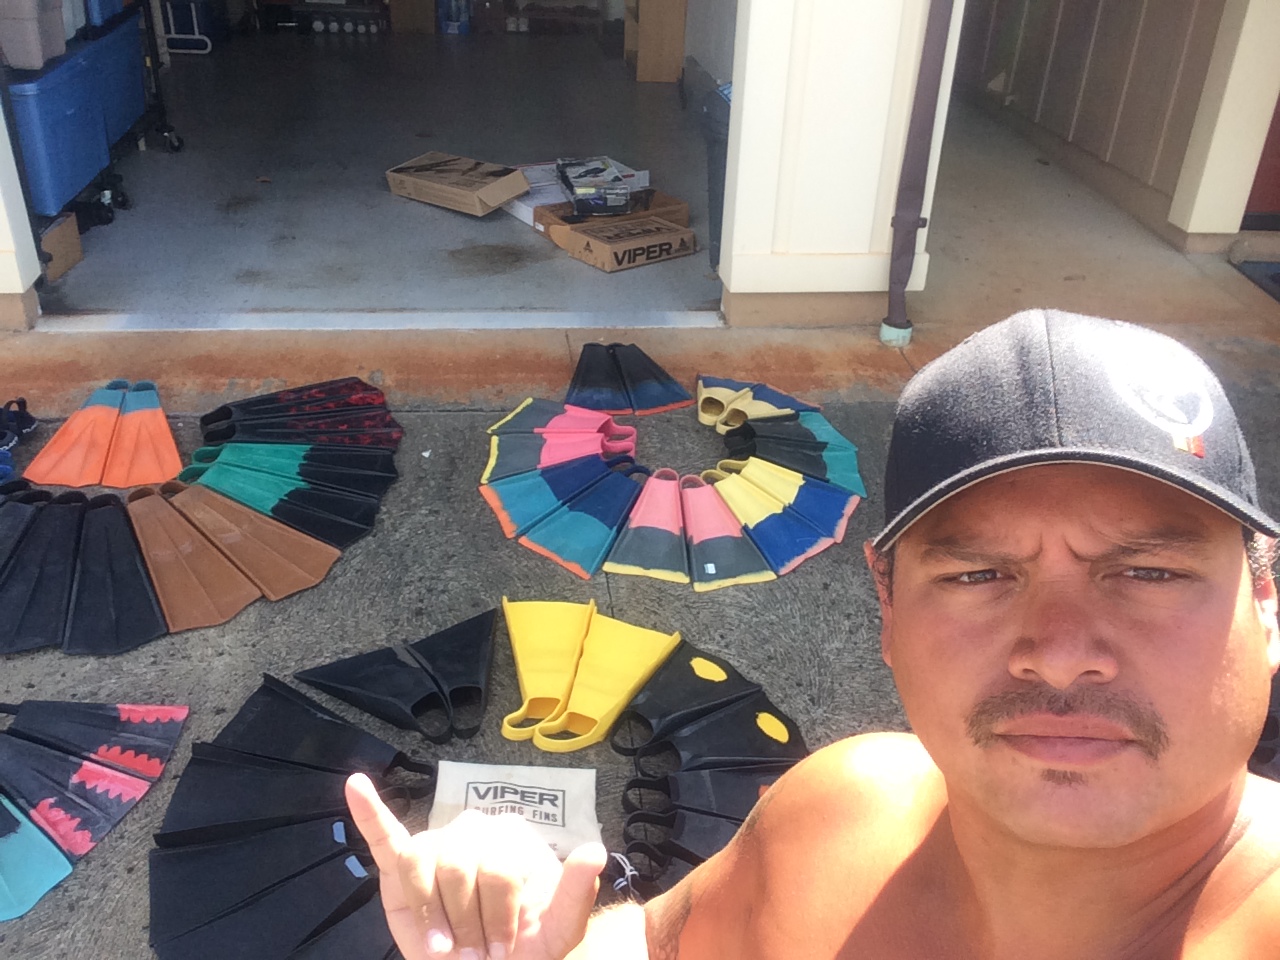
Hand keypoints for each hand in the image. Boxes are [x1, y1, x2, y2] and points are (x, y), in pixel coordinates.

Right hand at [346, 773, 607, 959]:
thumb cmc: (526, 948)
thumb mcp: (559, 927)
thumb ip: (578, 891)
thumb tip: (595, 851)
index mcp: (510, 838)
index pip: (498, 869)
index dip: (498, 917)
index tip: (502, 952)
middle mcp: (471, 831)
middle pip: (459, 867)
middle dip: (465, 922)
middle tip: (471, 957)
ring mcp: (436, 846)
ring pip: (421, 862)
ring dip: (429, 911)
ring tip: (440, 947)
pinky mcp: (403, 868)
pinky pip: (385, 836)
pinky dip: (369, 811)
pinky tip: (357, 786)